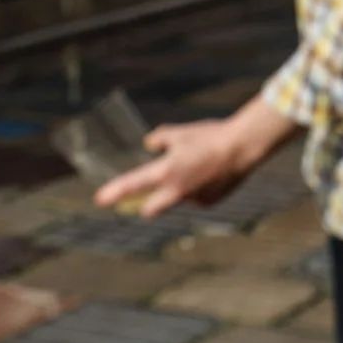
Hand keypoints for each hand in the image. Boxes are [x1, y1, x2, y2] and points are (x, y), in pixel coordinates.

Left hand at [95, 117, 251, 218]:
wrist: (243, 147)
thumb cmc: (210, 136)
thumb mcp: (181, 132)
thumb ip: (160, 139)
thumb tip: (150, 145)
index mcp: (166, 171)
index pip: (133, 185)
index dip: (114, 193)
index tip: (99, 200)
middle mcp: (177, 190)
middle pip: (150, 209)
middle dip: (145, 206)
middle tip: (146, 196)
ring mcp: (194, 199)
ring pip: (178, 199)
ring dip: (180, 190)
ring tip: (198, 167)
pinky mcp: (210, 202)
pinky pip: (197, 198)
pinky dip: (199, 189)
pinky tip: (212, 174)